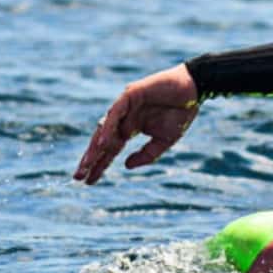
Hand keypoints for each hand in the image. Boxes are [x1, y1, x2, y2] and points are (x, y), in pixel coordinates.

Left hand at [73, 63, 198, 183]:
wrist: (194, 91)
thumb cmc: (181, 113)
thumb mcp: (163, 141)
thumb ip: (146, 155)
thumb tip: (126, 166)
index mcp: (130, 128)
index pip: (111, 150)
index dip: (100, 165)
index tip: (89, 181)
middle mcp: (124, 118)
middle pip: (102, 141)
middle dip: (90, 159)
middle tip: (78, 176)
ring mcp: (125, 106)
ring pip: (104, 127)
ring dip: (95, 146)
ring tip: (87, 164)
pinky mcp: (130, 94)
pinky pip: (115, 113)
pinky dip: (108, 127)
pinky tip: (102, 142)